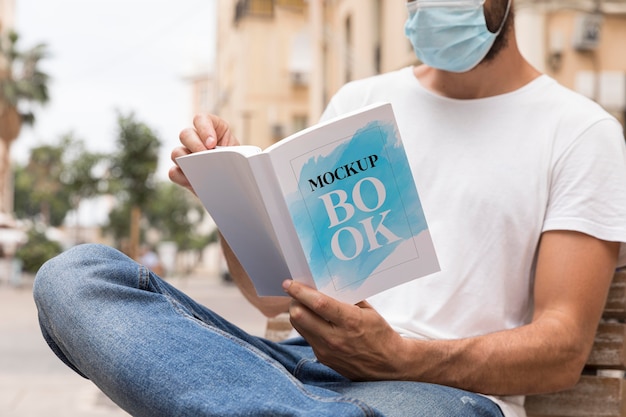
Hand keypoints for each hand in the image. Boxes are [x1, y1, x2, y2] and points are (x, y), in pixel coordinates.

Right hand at [169, 114, 239, 191]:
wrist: (237, 181)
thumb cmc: (239, 163)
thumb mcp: (242, 153)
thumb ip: (236, 151)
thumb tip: (235, 157)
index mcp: (212, 128)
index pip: (201, 119)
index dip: (204, 129)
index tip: (212, 143)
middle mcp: (196, 139)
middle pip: (185, 134)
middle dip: (195, 145)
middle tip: (205, 156)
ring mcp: (187, 155)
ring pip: (176, 153)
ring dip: (186, 161)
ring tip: (200, 171)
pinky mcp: (183, 172)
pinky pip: (173, 172)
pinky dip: (182, 177)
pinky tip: (193, 182)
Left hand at [282, 280, 410, 380]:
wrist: (388, 366)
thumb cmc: (380, 334)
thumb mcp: (368, 311)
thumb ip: (348, 298)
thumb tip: (327, 284)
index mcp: (350, 321)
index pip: (318, 304)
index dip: (300, 291)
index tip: (289, 283)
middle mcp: (335, 337)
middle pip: (299, 316)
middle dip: (294, 301)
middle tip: (296, 293)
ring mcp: (326, 350)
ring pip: (298, 326)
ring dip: (297, 313)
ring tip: (303, 305)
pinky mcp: (322, 358)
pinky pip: (307, 337)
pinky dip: (306, 325)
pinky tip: (314, 321)